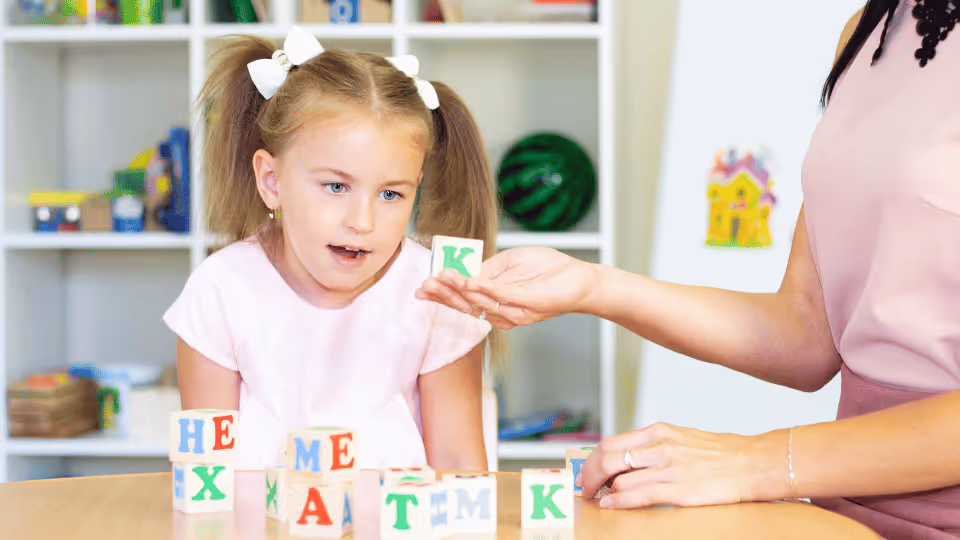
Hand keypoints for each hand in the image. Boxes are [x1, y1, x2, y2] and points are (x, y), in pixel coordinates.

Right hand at [415, 246, 596, 329]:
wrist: (580, 278)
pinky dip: (484, 289)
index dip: (442, 296)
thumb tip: (462, 269)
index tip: (422, 288)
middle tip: (425, 285)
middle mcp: (503, 314)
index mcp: (496, 304)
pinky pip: (503, 297)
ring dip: (459, 290)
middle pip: (466, 307)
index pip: (464, 302)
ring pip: (481, 303)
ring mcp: (516, 312)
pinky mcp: (530, 305)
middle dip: (443, 295)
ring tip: (442, 276)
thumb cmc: (548, 270)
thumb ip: (487, 269)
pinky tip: (470, 280)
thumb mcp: (510, 263)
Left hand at [579, 422, 786, 508]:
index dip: (594, 459)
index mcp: (659, 431)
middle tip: (585, 487)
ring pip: (620, 478)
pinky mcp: (678, 489)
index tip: (588, 470)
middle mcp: (659, 446)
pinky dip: (619, 501)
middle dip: (591, 474)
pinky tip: (611, 505)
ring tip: (600, 498)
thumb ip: (656, 445)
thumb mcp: (683, 438)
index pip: (613, 442)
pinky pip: (638, 495)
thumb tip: (631, 458)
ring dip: (604, 491)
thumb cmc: (722, 452)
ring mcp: (668, 467)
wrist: (753, 462)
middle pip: (608, 458)